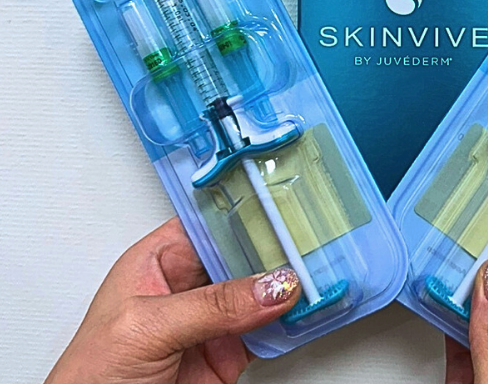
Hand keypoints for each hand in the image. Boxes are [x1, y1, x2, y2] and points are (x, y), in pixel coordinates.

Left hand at [45, 218, 300, 383]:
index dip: (243, 209)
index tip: (280, 200)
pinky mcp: (229, 354)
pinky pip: (269, 330)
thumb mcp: (147, 328)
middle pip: (242, 254)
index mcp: (158, 260)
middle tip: (311, 240)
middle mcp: (187, 285)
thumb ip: (211, 305)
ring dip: (288, 285)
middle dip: (276, 247)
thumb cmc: (90, 378)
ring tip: (318, 272)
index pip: (208, 221)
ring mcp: (211, 320)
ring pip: (261, 292)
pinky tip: (306, 311)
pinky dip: (292, 321)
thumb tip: (270, 285)